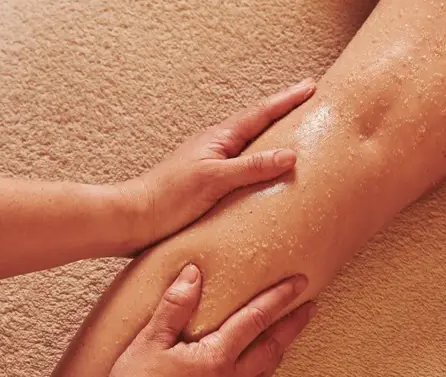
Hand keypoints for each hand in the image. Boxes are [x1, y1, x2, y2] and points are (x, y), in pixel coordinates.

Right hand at [95, 265, 315, 376]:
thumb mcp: (150, 341)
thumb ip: (175, 306)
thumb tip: (194, 272)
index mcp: (216, 358)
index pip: (256, 318)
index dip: (279, 298)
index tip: (301, 282)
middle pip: (270, 350)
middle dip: (292, 327)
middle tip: (310, 310)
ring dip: (275, 358)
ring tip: (283, 346)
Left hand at [119, 79, 315, 252]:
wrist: (134, 220)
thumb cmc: (169, 198)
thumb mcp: (214, 179)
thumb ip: (251, 167)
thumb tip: (290, 154)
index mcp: (218, 139)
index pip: (260, 114)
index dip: (286, 100)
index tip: (310, 86)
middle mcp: (216, 148)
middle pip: (257, 125)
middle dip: (283, 112)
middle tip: (308, 101)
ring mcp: (212, 165)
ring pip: (250, 146)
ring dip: (272, 137)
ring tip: (294, 133)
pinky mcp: (209, 186)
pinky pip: (243, 168)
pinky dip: (260, 164)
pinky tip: (267, 174)